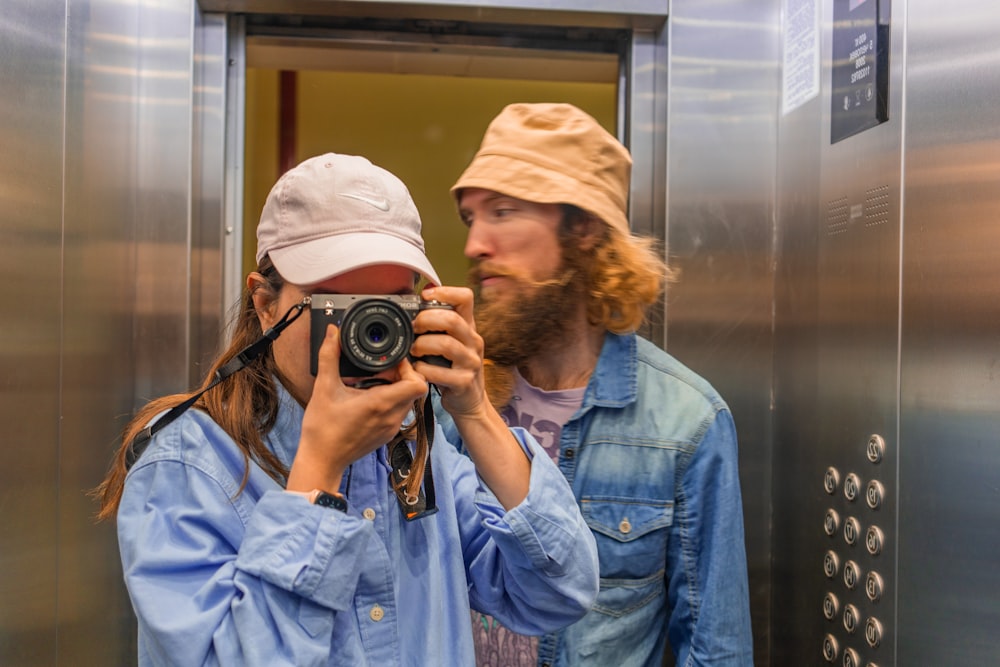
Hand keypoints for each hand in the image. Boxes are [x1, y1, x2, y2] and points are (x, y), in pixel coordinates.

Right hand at [287, 323, 427, 492]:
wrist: (321, 461)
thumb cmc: (322, 430)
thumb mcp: (323, 388)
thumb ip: (329, 356)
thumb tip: (333, 332)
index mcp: (380, 404)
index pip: (417, 383)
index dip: (409, 367)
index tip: (392, 361)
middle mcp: (392, 417)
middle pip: (415, 389)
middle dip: (402, 374)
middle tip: (382, 368)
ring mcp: (391, 427)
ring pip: (408, 400)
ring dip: (397, 387)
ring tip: (375, 380)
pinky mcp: (387, 434)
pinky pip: (400, 411)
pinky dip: (391, 400)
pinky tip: (370, 396)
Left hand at [410, 286, 487, 418]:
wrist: (470, 402)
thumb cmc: (453, 369)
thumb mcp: (451, 343)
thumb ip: (438, 325)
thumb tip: (416, 301)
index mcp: (469, 327)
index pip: (466, 298)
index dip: (446, 291)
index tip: (426, 295)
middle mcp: (474, 342)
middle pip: (452, 320)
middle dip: (426, 320)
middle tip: (414, 327)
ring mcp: (471, 362)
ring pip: (446, 345)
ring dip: (423, 345)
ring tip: (414, 350)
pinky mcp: (464, 382)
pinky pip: (440, 373)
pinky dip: (424, 370)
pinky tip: (418, 370)